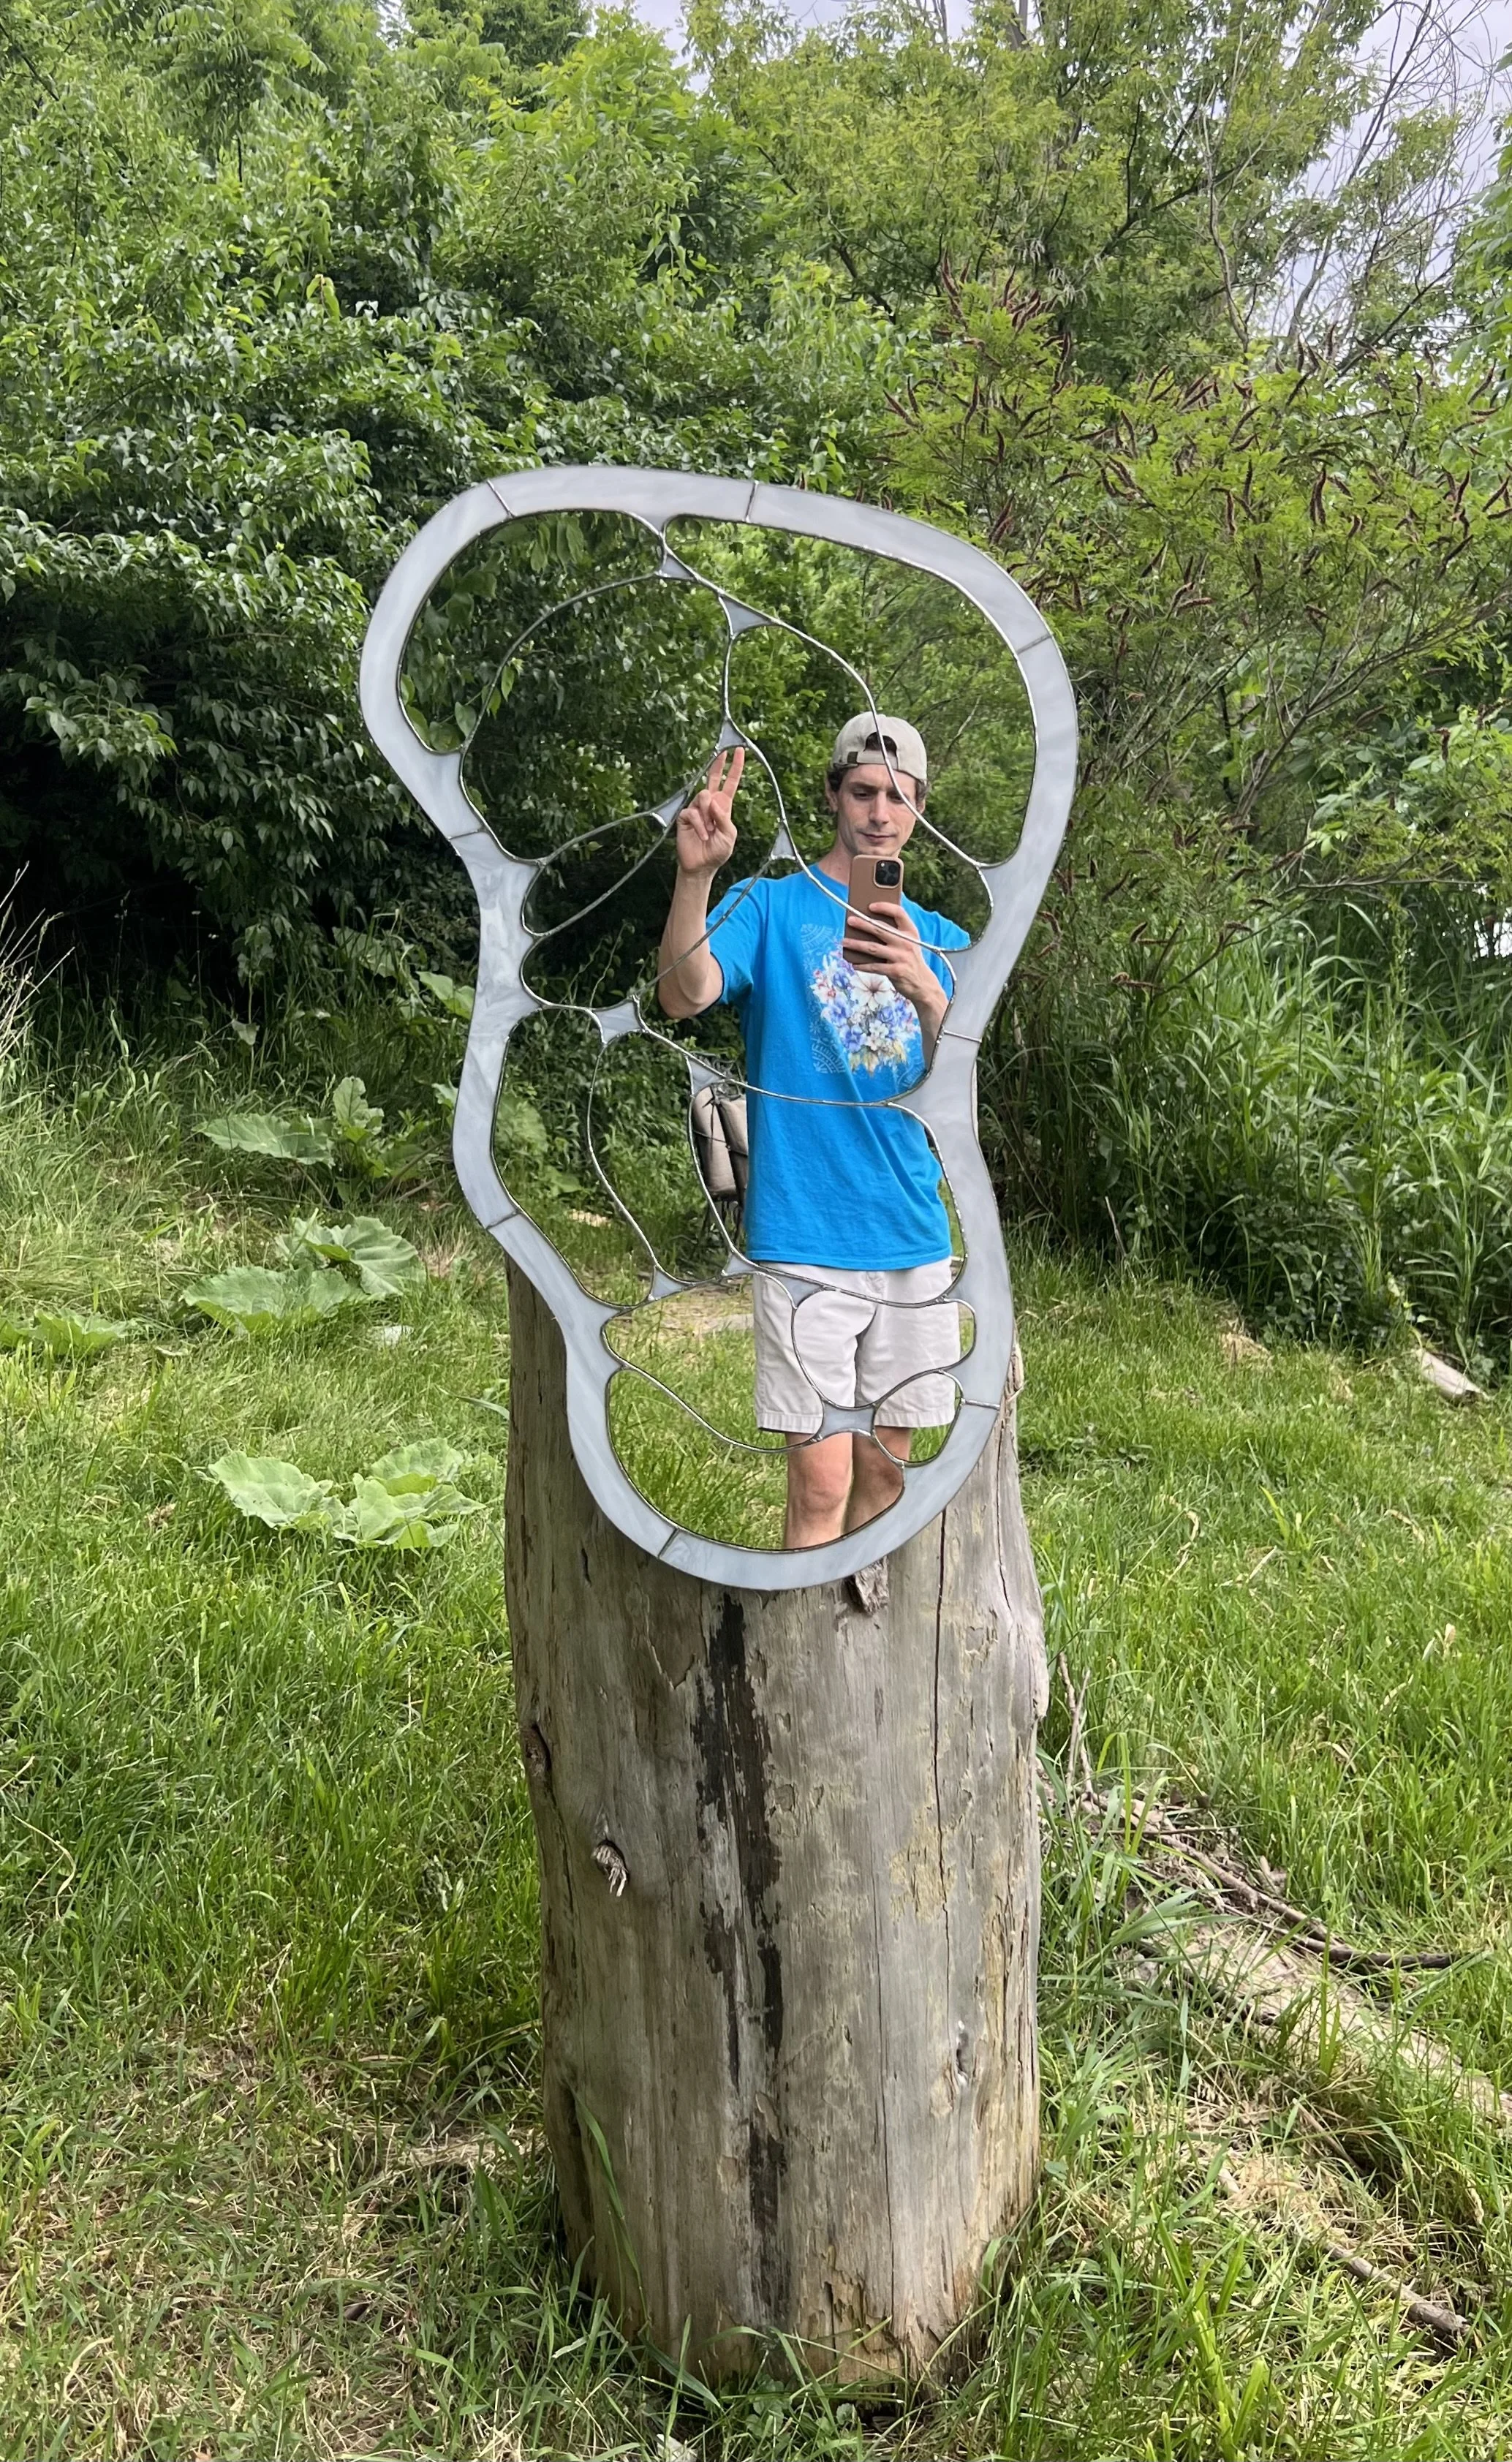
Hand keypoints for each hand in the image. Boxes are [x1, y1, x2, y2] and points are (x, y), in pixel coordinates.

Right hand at [675, 748, 742, 876]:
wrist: (701, 866)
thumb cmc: (717, 851)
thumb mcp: (729, 835)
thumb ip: (724, 818)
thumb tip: (713, 801)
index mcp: (724, 807)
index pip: (730, 783)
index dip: (735, 768)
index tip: (739, 751)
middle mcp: (710, 804)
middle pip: (713, 779)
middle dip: (718, 765)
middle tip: (722, 752)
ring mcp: (697, 809)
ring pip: (703, 796)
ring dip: (708, 815)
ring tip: (709, 831)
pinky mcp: (685, 817)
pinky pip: (692, 813)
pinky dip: (699, 825)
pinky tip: (702, 835)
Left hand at [841, 900, 938, 1008]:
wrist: (922, 984)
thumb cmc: (910, 960)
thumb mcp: (909, 943)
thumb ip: (895, 934)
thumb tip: (868, 925)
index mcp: (910, 932)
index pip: (899, 913)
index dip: (885, 907)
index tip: (870, 906)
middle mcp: (906, 942)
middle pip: (881, 929)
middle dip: (863, 923)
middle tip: (850, 920)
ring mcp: (901, 957)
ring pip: (873, 948)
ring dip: (856, 944)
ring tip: (844, 941)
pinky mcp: (895, 971)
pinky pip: (874, 967)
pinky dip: (862, 965)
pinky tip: (854, 964)